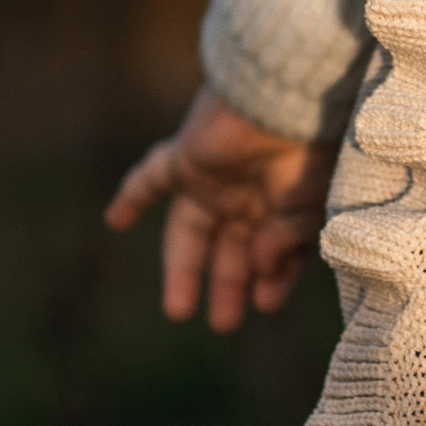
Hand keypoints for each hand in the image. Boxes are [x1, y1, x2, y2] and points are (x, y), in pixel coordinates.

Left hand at [104, 84, 333, 329]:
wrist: (289, 100)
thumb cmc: (311, 154)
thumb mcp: (308, 211)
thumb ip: (283, 245)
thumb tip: (260, 271)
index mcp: (287, 202)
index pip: (274, 251)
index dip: (272, 280)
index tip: (266, 306)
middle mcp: (251, 192)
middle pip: (231, 247)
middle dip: (228, 285)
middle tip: (224, 324)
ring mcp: (217, 177)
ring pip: (192, 230)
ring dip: (183, 268)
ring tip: (178, 312)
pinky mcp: (188, 159)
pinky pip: (151, 178)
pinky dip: (132, 196)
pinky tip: (114, 222)